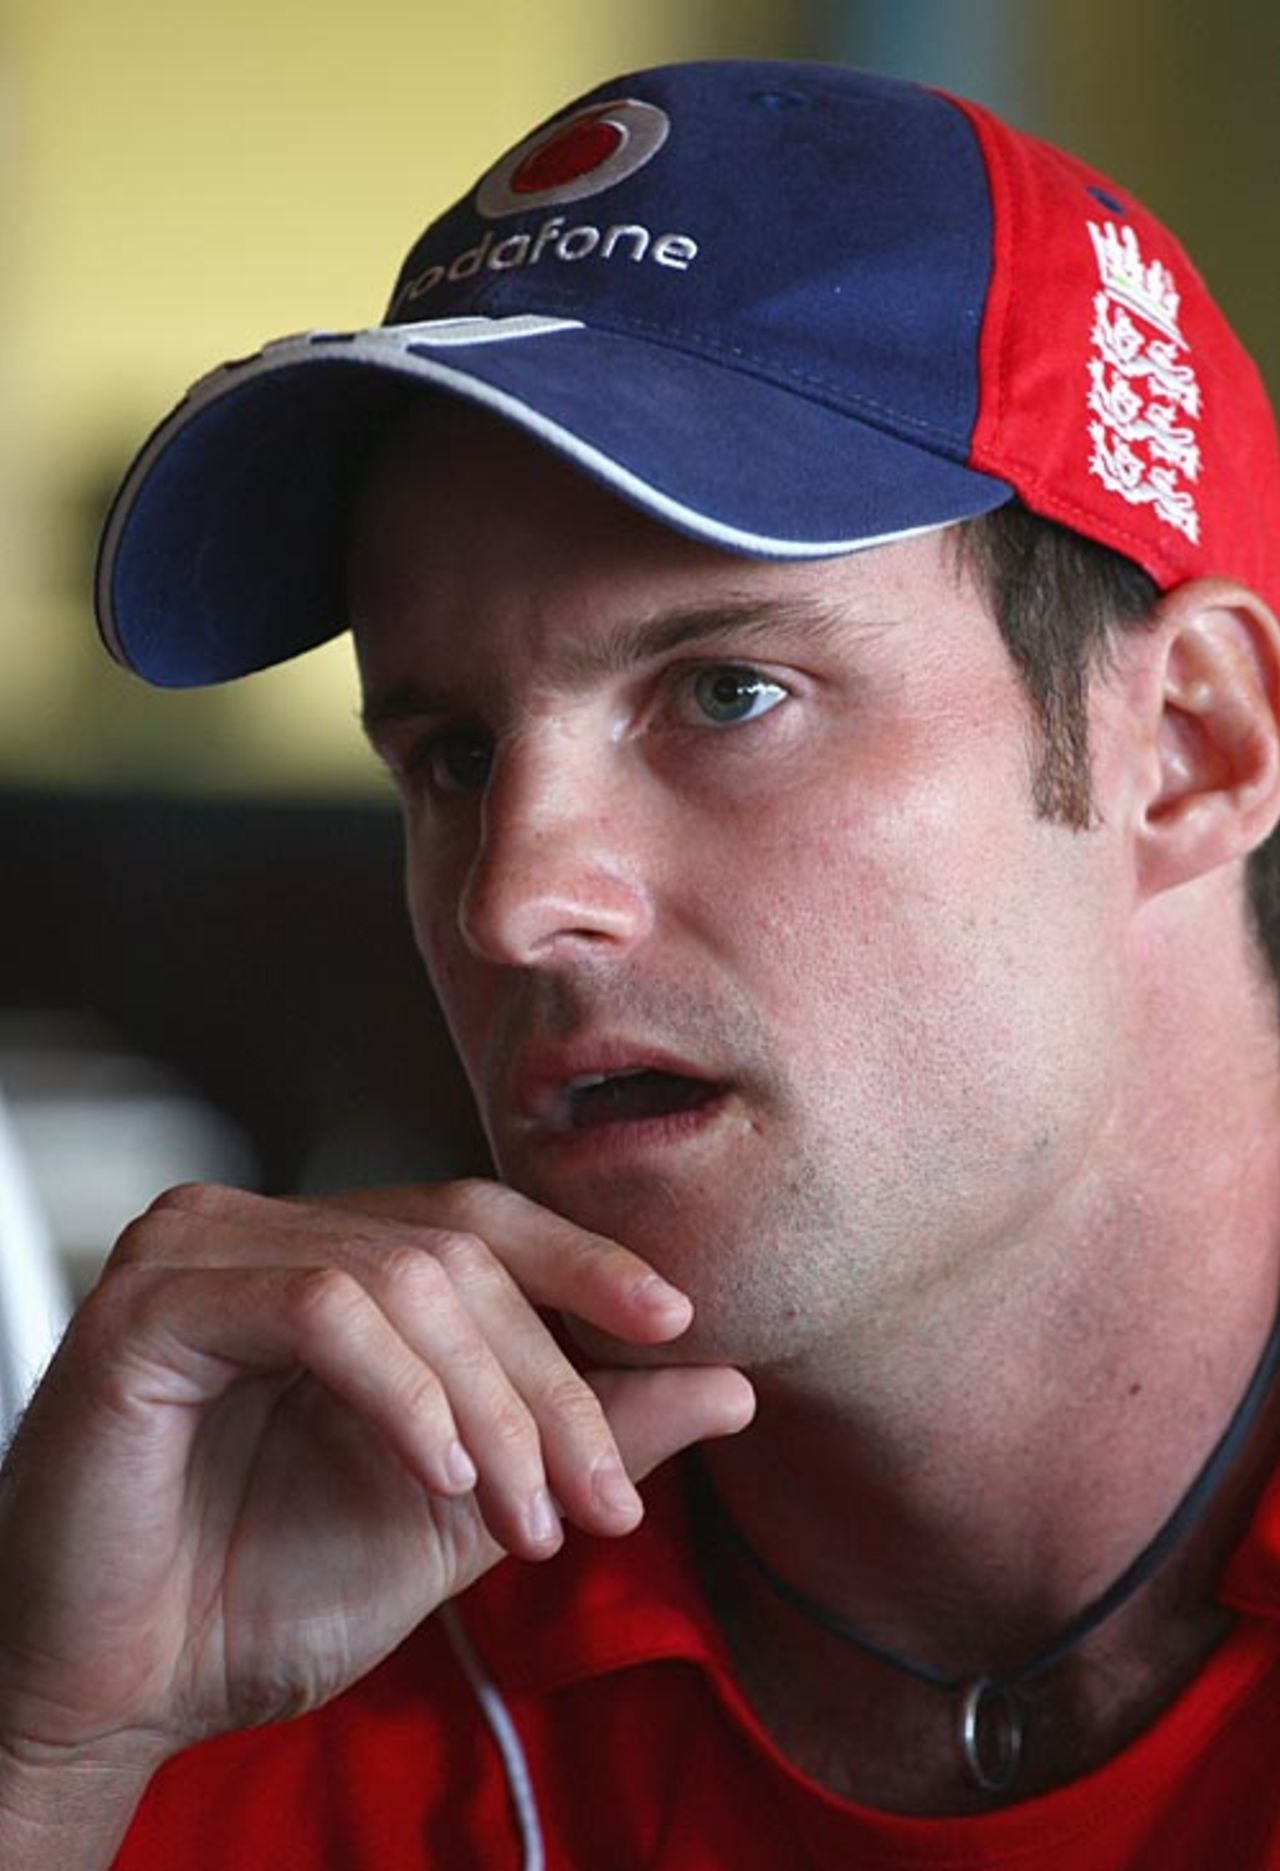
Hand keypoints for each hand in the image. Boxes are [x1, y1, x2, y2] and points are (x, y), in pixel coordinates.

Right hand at [0, 1179, 753, 1791]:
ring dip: (492, 1403)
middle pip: (458, 1254)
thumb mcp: (462, 1508)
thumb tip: (729, 1383)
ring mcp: (200, 1250)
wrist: (122, 1694)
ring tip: (525, 1519)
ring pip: (404, 1274)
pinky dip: (404, 1393)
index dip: (584, 1262)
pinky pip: (321, 1307)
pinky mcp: (153, 1302)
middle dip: (550, 1383)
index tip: (680, 1325)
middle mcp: (260, 1229)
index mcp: (326, 1260)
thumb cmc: (264, 1595)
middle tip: (601, 1503)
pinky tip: (442, 1475)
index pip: (479, 1223)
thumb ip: (580, 1433)